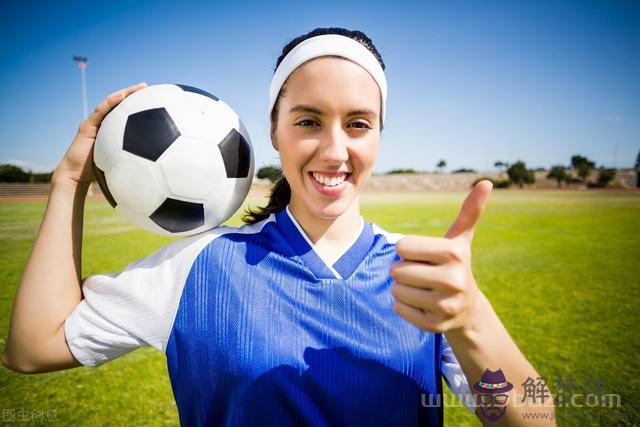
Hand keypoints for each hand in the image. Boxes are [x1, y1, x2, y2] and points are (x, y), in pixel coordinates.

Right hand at [55, 82, 147, 184]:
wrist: (75, 175)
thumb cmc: (97, 172)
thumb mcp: (119, 163)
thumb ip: (132, 159)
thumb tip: (153, 164)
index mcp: (110, 130)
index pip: (124, 112)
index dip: (136, 103)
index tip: (151, 97)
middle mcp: (102, 123)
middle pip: (118, 104)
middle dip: (133, 94)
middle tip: (148, 86)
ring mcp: (93, 122)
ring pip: (110, 103)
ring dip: (125, 93)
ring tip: (139, 87)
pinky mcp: (87, 126)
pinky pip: (100, 112)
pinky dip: (111, 102)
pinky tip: (122, 96)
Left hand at [390, 180, 492, 333]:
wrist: (467, 308)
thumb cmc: (455, 266)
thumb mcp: (460, 239)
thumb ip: (469, 212)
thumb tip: (486, 183)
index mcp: (454, 254)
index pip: (402, 246)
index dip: (408, 250)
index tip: (425, 256)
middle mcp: (453, 280)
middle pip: (397, 269)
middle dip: (403, 269)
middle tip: (423, 274)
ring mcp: (444, 306)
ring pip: (395, 289)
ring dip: (402, 287)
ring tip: (422, 288)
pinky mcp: (433, 325)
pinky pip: (398, 308)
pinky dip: (403, 305)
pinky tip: (422, 303)